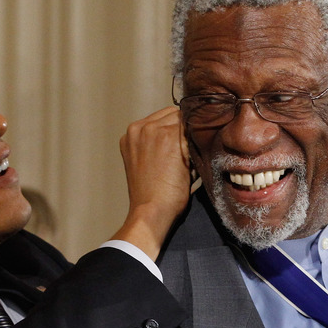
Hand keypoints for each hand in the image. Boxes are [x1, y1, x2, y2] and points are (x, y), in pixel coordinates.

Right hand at [111, 107, 190, 259]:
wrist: (151, 211)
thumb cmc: (152, 195)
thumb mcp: (145, 162)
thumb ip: (158, 143)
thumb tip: (188, 132)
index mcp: (130, 134)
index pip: (163, 118)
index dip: (177, 132)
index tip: (181, 151)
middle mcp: (138, 127)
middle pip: (175, 115)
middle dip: (184, 133)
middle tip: (185, 159)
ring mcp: (152, 129)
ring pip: (186, 122)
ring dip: (191, 139)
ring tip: (187, 164)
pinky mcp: (169, 136)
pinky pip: (193, 132)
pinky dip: (197, 148)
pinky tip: (191, 166)